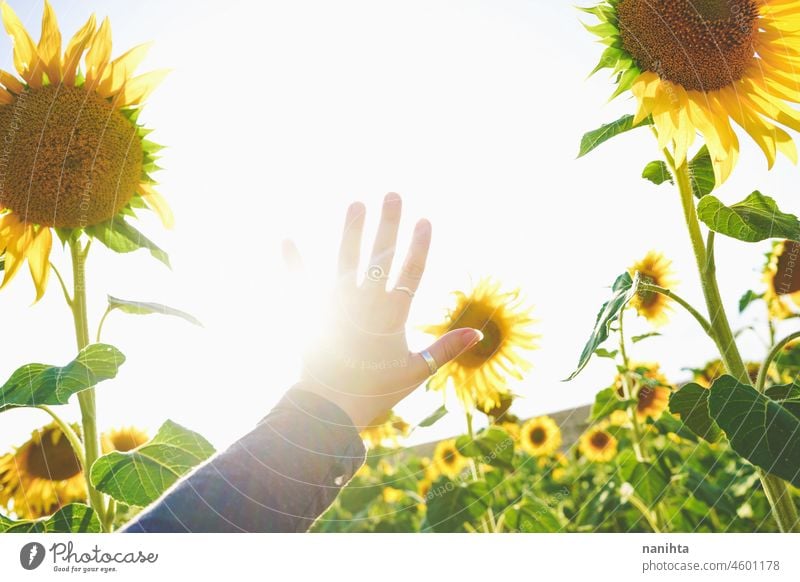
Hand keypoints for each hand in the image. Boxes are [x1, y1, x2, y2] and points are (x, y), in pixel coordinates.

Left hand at [282, 193, 482, 428]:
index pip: (411, 273)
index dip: (419, 246)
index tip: (424, 220)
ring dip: (351, 231)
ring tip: (356, 204)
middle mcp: (365, 304)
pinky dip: (292, 262)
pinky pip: (299, 284)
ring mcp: (337, 306)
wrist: (329, 410)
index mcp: (392, 316)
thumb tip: (478, 333)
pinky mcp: (312, 313)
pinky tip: (285, 239)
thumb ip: (445, 349)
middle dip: (388, 224)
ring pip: (346, 261)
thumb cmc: (375, 392)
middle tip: (392, 194)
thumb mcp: (415, 372)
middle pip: (380, 257)